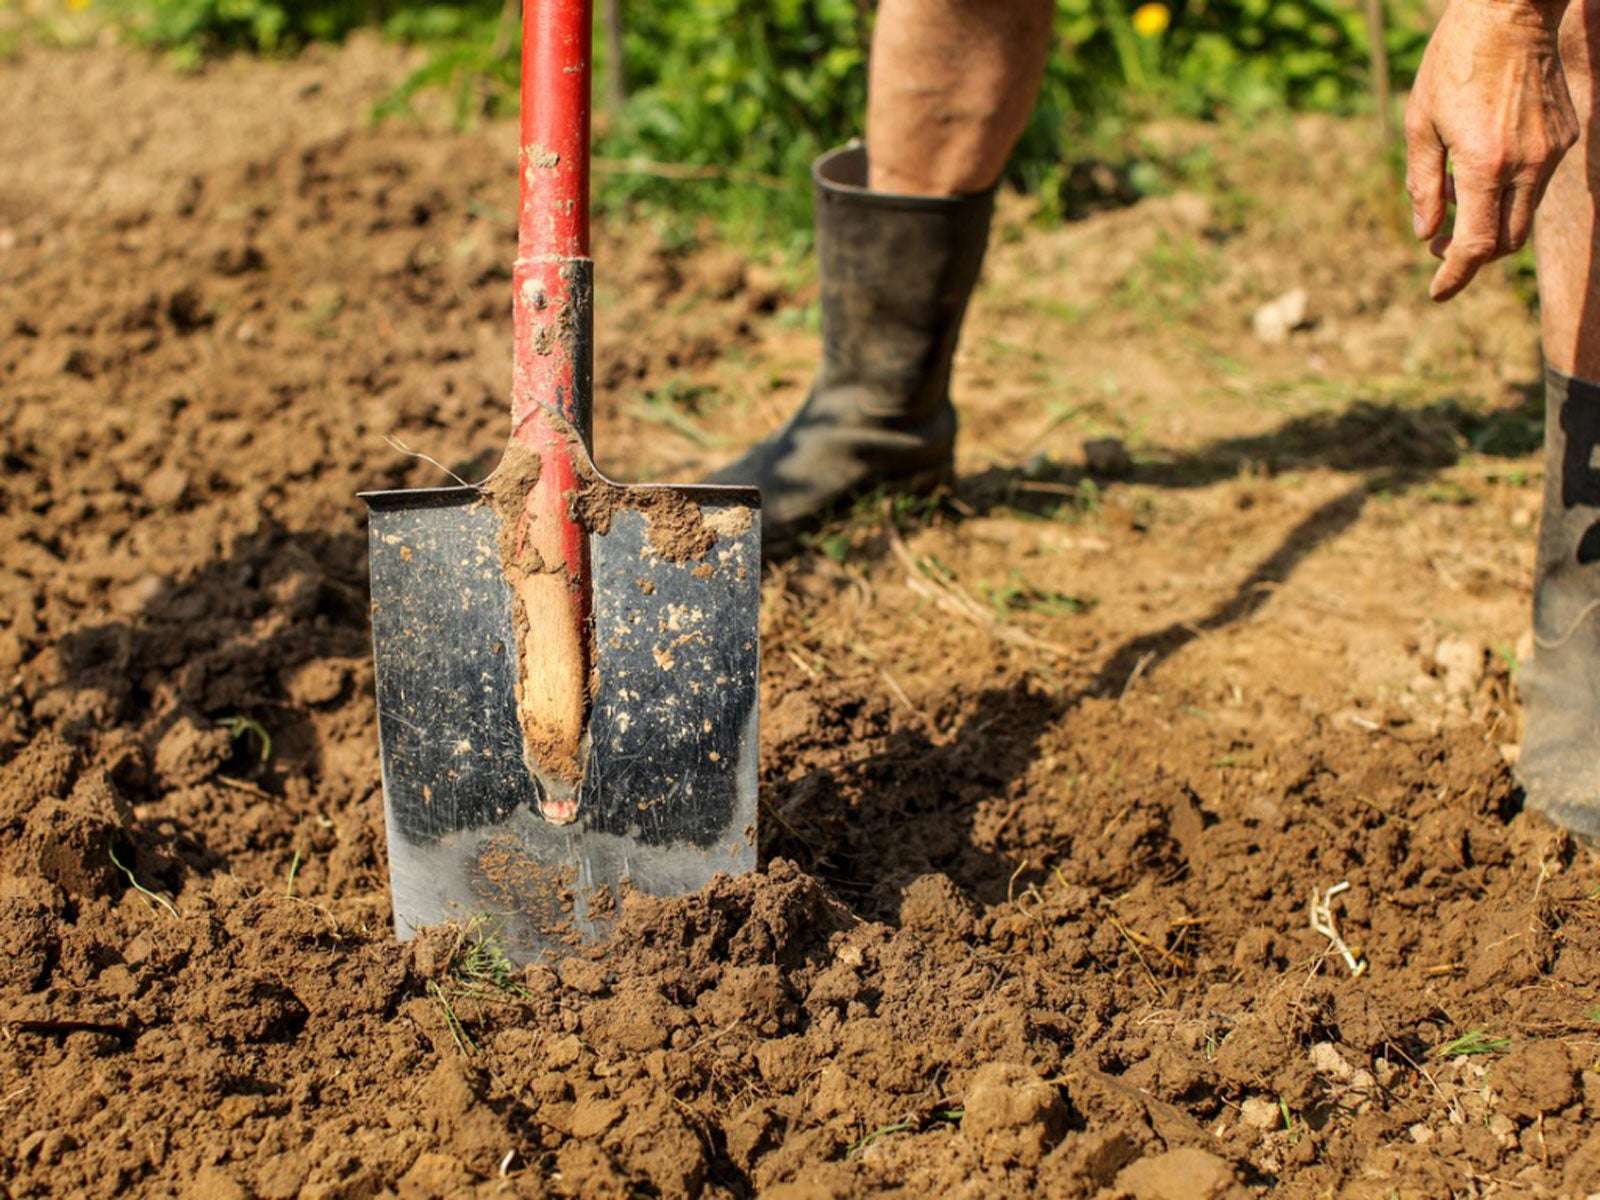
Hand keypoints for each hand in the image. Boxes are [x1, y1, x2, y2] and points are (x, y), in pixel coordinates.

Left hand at [1405, 0, 1577, 300]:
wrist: (1512, 11)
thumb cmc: (1455, 62)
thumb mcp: (1421, 124)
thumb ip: (1422, 184)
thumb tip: (1426, 234)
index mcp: (1486, 165)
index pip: (1476, 246)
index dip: (1455, 275)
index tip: (1437, 292)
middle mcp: (1527, 164)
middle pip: (1505, 242)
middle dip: (1472, 255)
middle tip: (1439, 244)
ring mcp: (1552, 150)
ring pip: (1522, 214)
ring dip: (1488, 221)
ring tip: (1452, 196)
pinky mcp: (1564, 135)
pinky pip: (1536, 182)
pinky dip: (1506, 192)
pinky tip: (1478, 167)